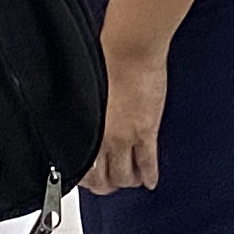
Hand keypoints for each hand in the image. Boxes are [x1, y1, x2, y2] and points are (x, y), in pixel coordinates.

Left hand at [83, 12, 169, 194]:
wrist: (130, 49)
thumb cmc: (108, 59)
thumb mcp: (88, 92)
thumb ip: (90, 112)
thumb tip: (91, 118)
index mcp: (86, 128)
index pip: (82, 167)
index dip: (88, 178)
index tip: (91, 178)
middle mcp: (103, 138)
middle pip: (103, 178)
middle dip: (108, 185)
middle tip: (113, 184)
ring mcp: (126, 137)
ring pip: (125, 176)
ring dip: (129, 181)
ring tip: (133, 180)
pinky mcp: (147, 131)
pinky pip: (147, 163)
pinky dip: (149, 176)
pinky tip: (150, 180)